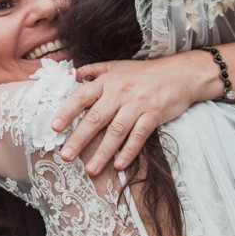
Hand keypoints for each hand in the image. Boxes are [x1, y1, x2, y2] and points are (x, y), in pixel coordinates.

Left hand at [52, 55, 213, 175]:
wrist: (180, 73)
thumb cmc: (146, 72)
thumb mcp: (118, 65)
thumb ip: (94, 70)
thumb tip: (73, 73)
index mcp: (107, 82)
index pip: (82, 97)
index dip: (67, 112)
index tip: (54, 127)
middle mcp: (120, 93)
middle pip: (96, 118)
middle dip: (79, 139)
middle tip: (66, 156)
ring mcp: (137, 104)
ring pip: (116, 131)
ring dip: (103, 152)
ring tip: (91, 169)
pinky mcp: (153, 115)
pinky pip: (139, 136)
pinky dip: (129, 151)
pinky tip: (119, 165)